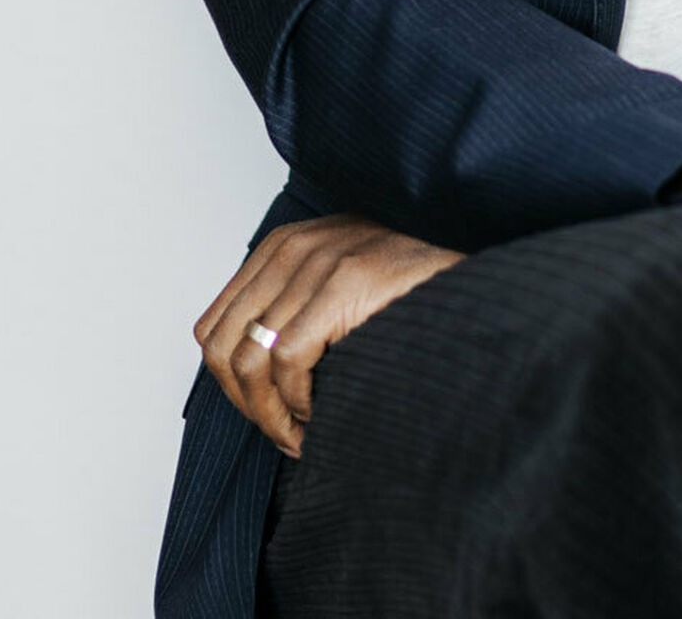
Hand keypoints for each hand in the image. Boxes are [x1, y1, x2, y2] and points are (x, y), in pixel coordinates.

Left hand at [192, 215, 465, 457]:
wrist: (468, 284)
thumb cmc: (402, 297)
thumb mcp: (331, 288)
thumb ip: (287, 311)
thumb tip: (238, 379)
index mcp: (281, 247)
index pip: (212, 328)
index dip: (229, 385)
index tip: (263, 416)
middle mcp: (292, 246)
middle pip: (222, 346)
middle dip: (247, 405)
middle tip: (282, 435)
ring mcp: (318, 259)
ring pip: (250, 359)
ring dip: (271, 414)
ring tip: (301, 435)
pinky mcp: (345, 280)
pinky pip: (288, 359)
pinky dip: (298, 401)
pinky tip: (322, 413)